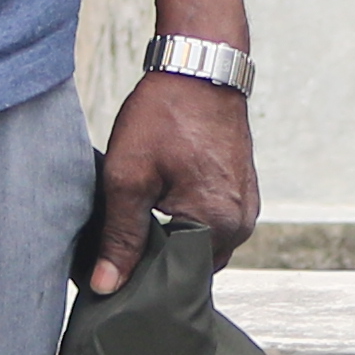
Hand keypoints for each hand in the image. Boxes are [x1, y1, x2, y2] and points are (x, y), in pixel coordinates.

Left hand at [87, 63, 258, 296]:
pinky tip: (159, 203)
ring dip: (171, 240)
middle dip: (157, 262)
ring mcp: (246, 206)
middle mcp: (241, 223)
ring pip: (201, 245)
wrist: (200, 67)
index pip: (178, 283)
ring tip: (138, 220)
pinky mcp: (242, 191)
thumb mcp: (129, 177)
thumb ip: (120, 238)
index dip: (141, 281)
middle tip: (120, 243)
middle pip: (193, 267)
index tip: (113, 269)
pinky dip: (186, 221)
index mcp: (218, 225)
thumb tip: (107, 287)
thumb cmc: (166, 114)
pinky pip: (212, 224)